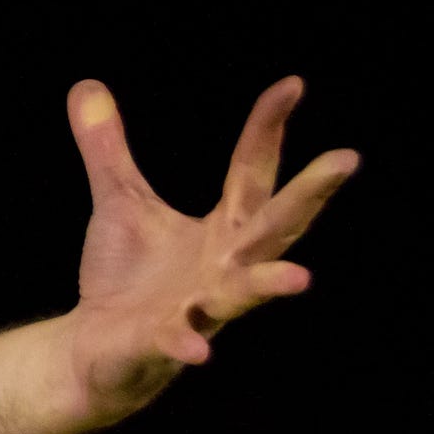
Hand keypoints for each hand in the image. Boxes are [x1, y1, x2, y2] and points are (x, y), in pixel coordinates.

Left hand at [63, 76, 358, 425]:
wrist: (98, 349)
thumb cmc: (126, 278)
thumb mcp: (120, 202)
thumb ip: (107, 149)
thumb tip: (85, 84)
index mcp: (223, 231)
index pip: (253, 171)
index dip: (269, 128)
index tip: (293, 84)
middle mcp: (226, 267)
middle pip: (275, 226)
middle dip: (309, 194)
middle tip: (348, 158)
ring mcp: (201, 307)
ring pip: (245, 293)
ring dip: (270, 284)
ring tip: (302, 278)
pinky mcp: (162, 342)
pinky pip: (180, 342)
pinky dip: (188, 342)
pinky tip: (200, 349)